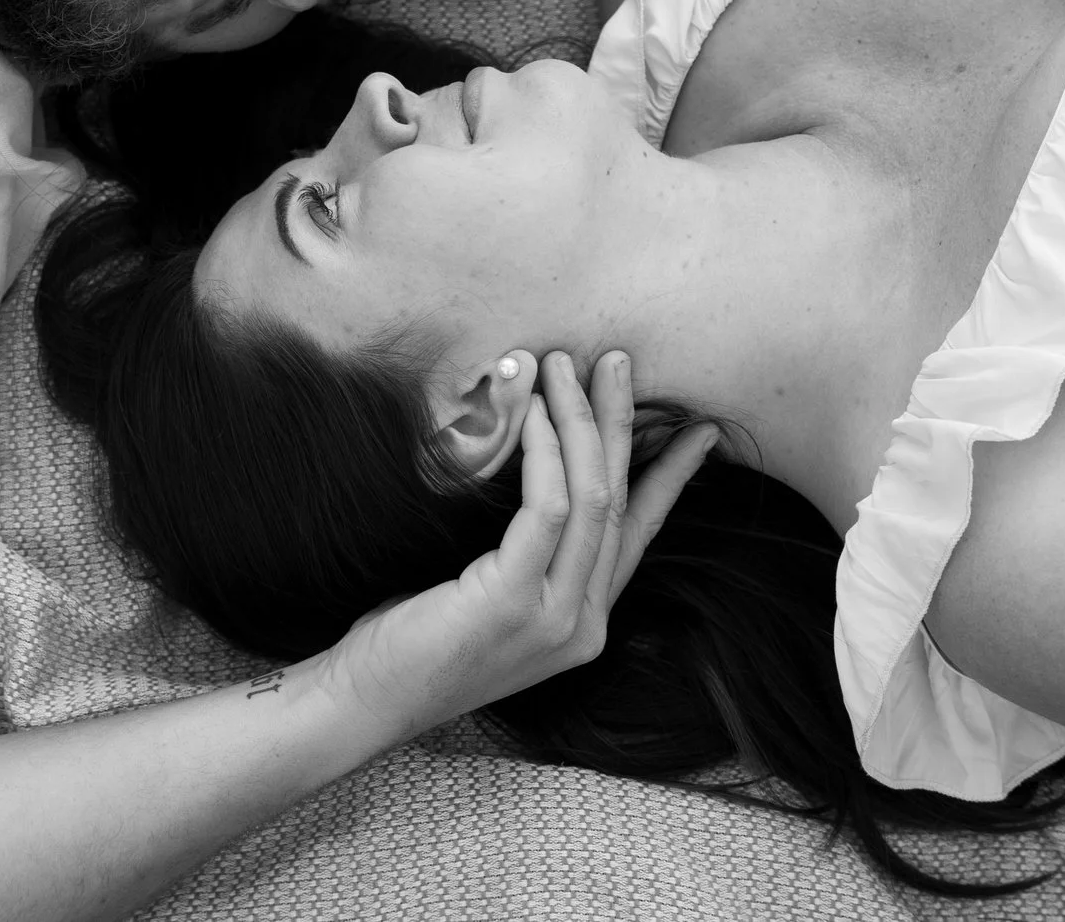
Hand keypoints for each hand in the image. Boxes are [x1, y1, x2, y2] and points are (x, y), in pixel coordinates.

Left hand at [316, 348, 718, 737]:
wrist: (366, 702)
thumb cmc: (414, 640)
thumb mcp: (490, 594)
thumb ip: (527, 552)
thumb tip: (541, 467)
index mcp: (584, 622)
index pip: (640, 535)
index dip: (670, 478)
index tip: (698, 431)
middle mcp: (583, 625)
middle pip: (619, 504)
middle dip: (622, 425)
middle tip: (616, 362)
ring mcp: (555, 620)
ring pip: (592, 499)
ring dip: (582, 422)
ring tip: (565, 366)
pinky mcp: (515, 604)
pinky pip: (547, 510)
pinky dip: (545, 452)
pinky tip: (533, 412)